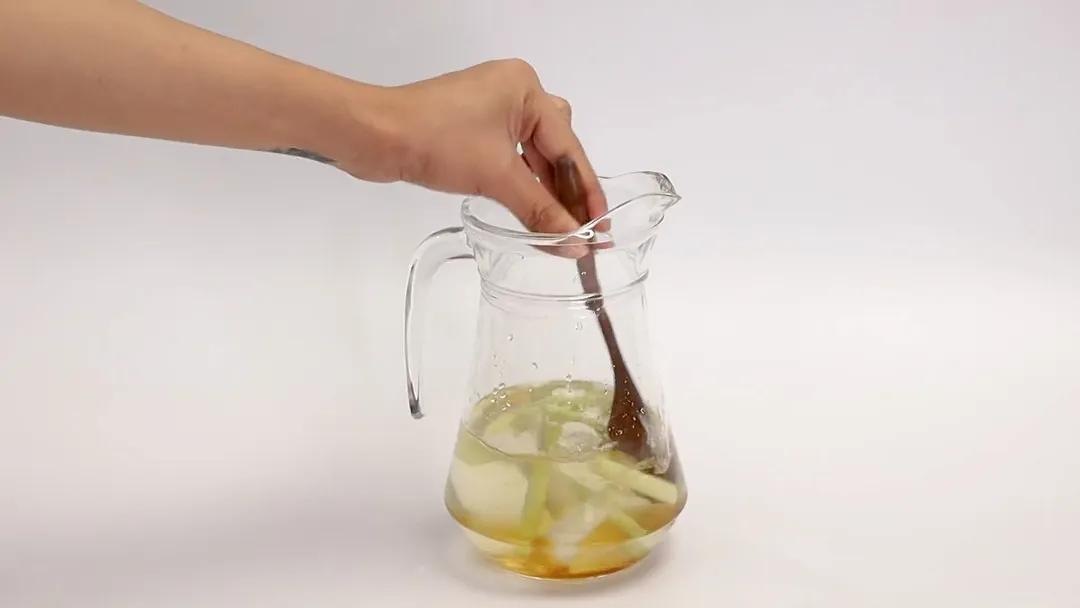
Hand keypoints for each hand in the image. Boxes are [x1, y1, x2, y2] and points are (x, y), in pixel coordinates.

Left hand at [338, 59, 607, 235]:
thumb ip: (540, 211)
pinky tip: (531, 212)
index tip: (601, 228)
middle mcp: (512, 92)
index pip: (568, 147)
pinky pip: (510, 159)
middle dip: (567, 192)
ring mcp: (489, 110)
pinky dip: (521, 185)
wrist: (374, 136)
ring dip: (544, 192)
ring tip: (560, 231)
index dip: (586, 192)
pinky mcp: (470, 128)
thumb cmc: (433, 139)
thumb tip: (573, 243)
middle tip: (582, 233)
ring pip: (532, 156)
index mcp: (525, 88)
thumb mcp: (496, 176)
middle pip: (555, 149)